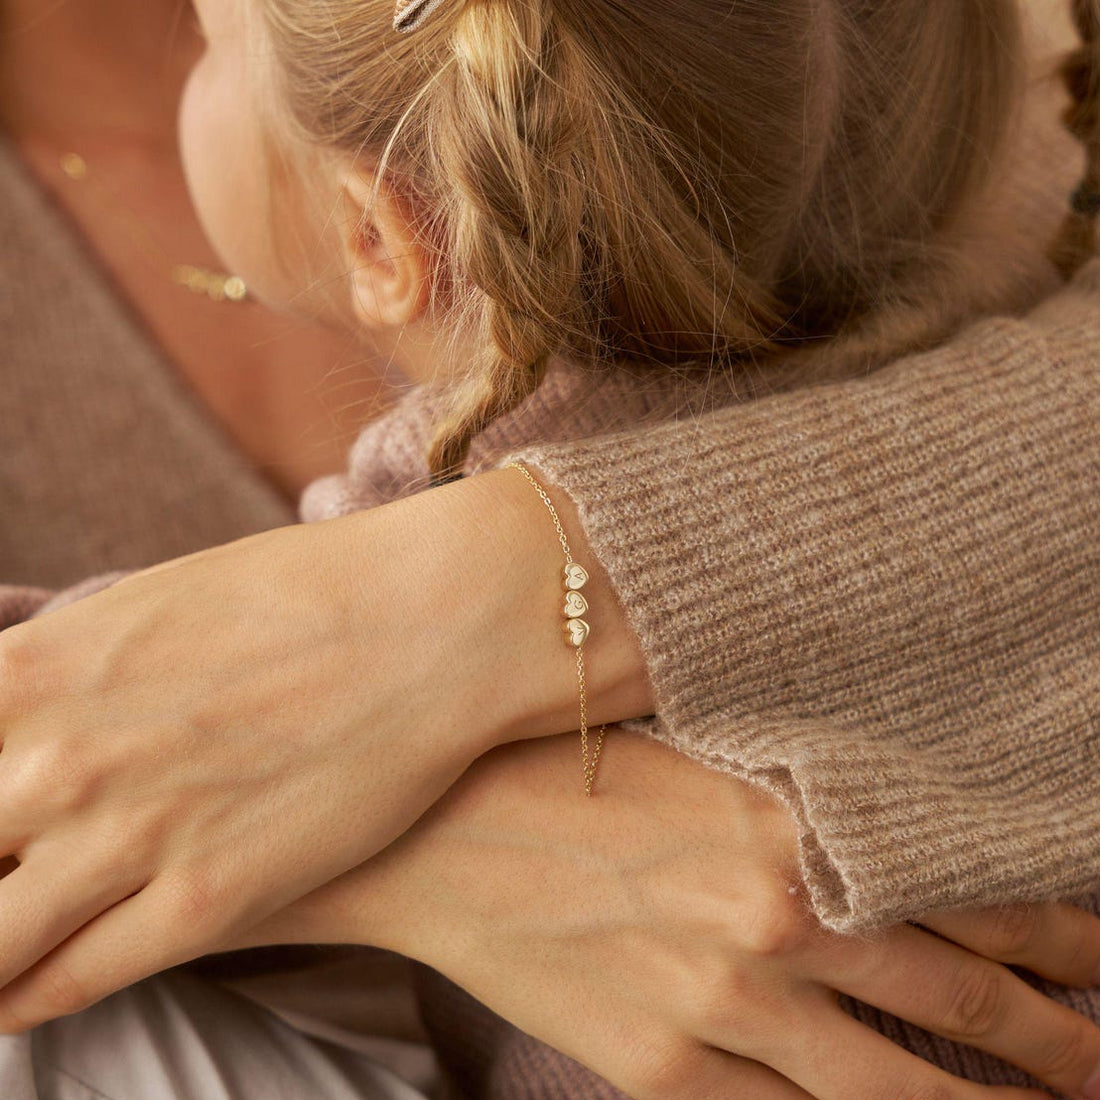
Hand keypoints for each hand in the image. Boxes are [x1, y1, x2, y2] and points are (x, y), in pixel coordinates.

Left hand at [0, 471, 601, 1030]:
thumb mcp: (154, 603)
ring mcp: (126, 835)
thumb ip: (59, 667)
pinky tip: (18, 996)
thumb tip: (19, 713)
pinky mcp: (202, 902)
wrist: (430, 630)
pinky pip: (65, 983)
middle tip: (5, 873)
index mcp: (31, 669)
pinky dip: (21, 1000)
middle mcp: (55, 759)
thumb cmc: (305, 598)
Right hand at [244, 733, 1099, 1099]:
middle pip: (955, 1002)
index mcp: (786, 832)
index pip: (966, 890)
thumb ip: (791, 786)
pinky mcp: (658, 1070)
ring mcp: (718, 1014)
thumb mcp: (691, 750)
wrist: (434, 836)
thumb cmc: (559, 767)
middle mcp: (772, 930)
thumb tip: (880, 812)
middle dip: (1052, 1039)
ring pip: (888, 1093)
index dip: (1058, 930)